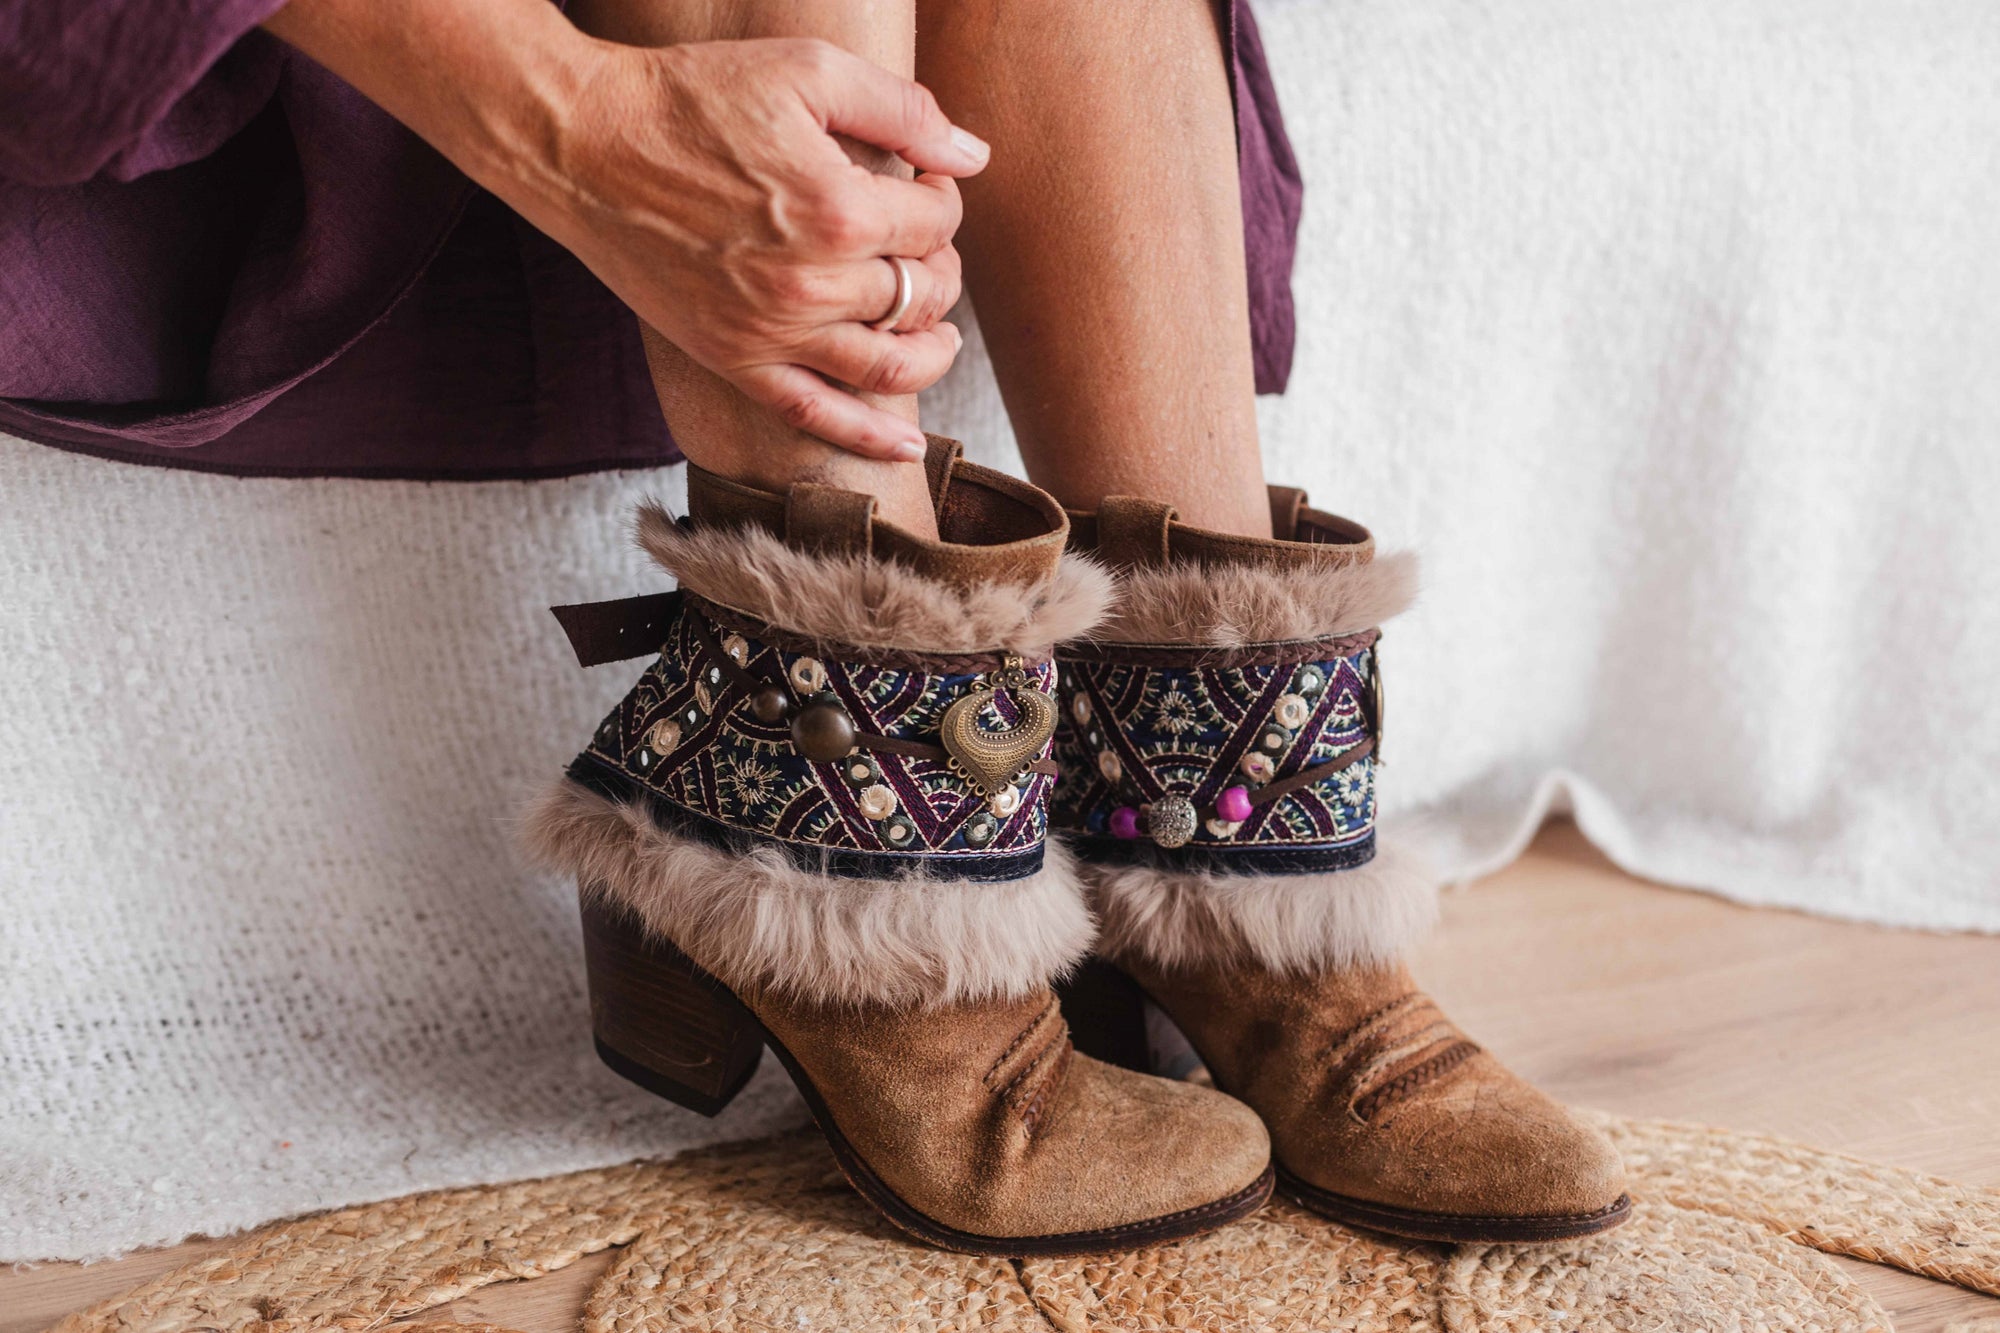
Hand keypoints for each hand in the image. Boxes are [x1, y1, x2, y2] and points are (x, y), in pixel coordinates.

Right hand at [507, 38, 985, 460]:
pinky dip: (869, 438)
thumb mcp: (805, 71)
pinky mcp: (736, 360)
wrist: (584, 146)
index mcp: (838, 210)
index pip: (937, 223)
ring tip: (937, 329)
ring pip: (891, 365)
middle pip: (924, 293)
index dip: (943, 197)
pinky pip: (816, 415)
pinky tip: (906, 444)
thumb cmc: (689, 98)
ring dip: (932, 349)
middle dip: (939, 263)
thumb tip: (971, 155)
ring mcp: (774, 332)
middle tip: (919, 239)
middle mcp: (813, 284)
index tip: (923, 180)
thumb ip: (901, 109)